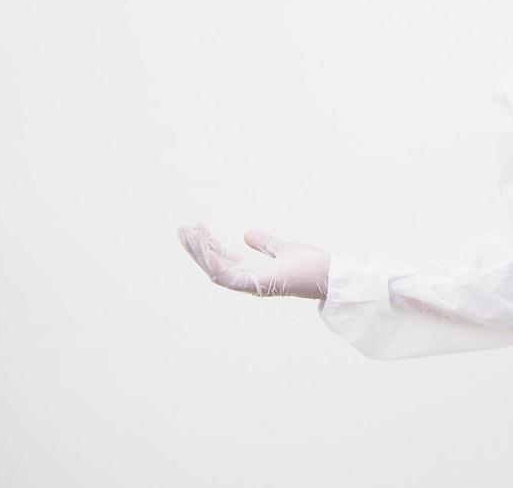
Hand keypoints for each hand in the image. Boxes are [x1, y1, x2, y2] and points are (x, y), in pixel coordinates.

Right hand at [177, 224, 331, 298]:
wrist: (330, 275)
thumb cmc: (311, 266)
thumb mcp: (283, 249)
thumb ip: (266, 243)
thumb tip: (247, 233)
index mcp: (253, 272)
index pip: (223, 258)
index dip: (207, 245)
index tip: (196, 227)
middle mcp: (249, 280)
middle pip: (214, 265)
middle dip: (196, 249)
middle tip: (182, 229)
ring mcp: (253, 285)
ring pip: (216, 271)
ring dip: (200, 254)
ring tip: (188, 234)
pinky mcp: (260, 285)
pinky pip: (230, 277)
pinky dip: (215, 263)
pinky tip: (205, 247)